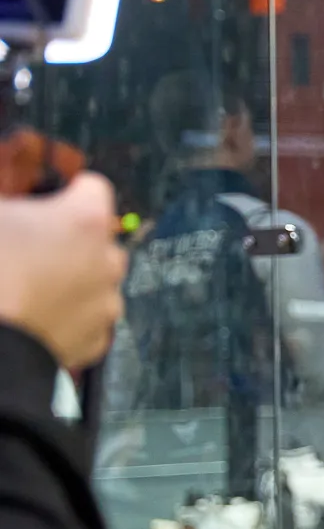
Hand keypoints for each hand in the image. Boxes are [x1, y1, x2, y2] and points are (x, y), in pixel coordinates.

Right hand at [0, 173, 126, 369]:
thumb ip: (11, 207)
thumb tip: (14, 215)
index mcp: (86, 219)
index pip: (92, 189)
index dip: (68, 193)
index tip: (49, 201)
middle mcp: (108, 259)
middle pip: (98, 239)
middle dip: (72, 241)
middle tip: (33, 250)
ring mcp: (106, 302)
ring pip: (96, 281)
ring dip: (73, 280)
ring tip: (32, 287)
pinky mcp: (96, 339)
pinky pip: (86, 319)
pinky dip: (68, 317)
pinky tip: (37, 317)